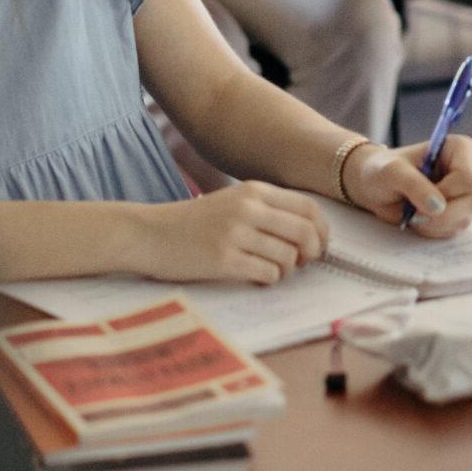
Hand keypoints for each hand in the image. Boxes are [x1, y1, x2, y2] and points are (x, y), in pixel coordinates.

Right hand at [131, 182, 327, 284]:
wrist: (149, 233)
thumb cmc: (194, 222)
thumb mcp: (233, 202)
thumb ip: (267, 210)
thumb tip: (309, 233)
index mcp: (253, 190)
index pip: (308, 208)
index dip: (322, 230)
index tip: (318, 245)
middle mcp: (248, 208)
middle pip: (306, 232)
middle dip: (313, 252)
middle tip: (303, 263)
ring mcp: (236, 234)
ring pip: (289, 256)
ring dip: (287, 269)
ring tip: (271, 269)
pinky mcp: (223, 260)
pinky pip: (268, 273)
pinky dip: (269, 279)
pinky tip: (255, 276)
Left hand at [341, 136, 471, 238]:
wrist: (376, 186)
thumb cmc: (382, 170)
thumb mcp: (391, 172)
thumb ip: (413, 185)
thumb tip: (437, 207)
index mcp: (461, 148)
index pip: (469, 178)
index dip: (445, 193)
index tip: (419, 196)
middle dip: (440, 214)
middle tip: (413, 212)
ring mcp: (469, 191)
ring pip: (465, 218)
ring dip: (435, 224)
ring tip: (413, 212)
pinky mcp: (463, 210)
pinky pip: (457, 228)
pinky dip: (435, 230)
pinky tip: (420, 218)